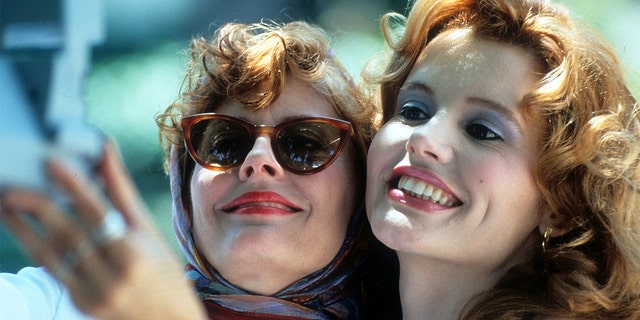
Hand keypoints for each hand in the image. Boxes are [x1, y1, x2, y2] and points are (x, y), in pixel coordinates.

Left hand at [1, 142, 205, 319]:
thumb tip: (105, 149)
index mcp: (134, 253)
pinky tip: (22, 229)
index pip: (99, 213)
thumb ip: (121, 191)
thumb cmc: (163, 269)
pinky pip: (54, 270)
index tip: (52, 163)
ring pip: (52, 254)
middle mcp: (112, 275)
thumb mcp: (148, 229)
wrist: (168, 319)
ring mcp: (93, 293)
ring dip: (24, 229)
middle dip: (39, 208)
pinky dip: (36, 248)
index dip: (75, 186)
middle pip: (70, 235)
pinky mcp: (80, 303)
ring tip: (7, 204)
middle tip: (13, 186)